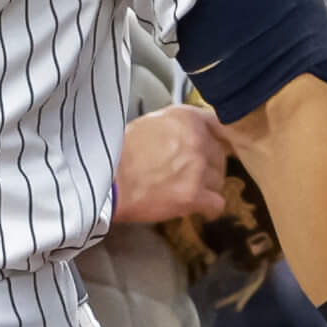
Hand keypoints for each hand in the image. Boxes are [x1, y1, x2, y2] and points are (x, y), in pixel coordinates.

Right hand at [112, 105, 229, 224]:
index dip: (216, 137)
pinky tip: (199, 208)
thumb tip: (191, 133)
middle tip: (189, 172)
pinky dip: (209, 208)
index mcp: (185, 118)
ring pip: (218, 179)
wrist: (107, 181)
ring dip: (206, 186)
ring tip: (186, 189)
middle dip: (208, 164)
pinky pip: (217, 204)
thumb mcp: (148, 124)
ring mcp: (198, 169)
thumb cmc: (119, 152)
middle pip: (219, 155)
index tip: (212, 146)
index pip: (218, 124)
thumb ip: (176, 125)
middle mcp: (197, 140)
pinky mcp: (194, 196)